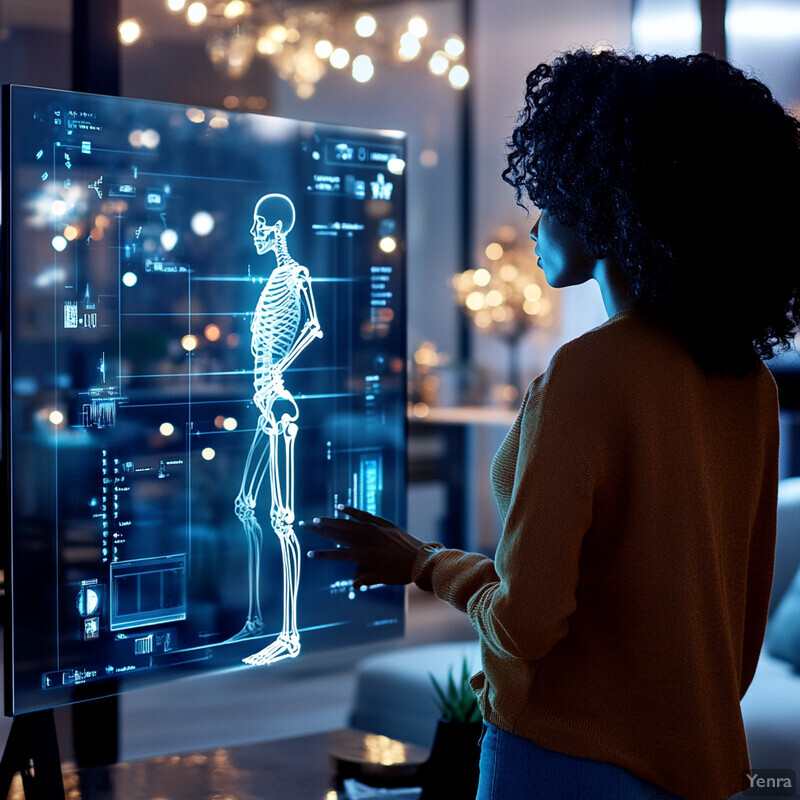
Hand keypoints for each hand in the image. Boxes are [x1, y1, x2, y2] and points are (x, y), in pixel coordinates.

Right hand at [304, 506, 422, 588]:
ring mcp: (374, 530)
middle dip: (320, 531)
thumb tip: (353, 584)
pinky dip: (351, 511)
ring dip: (332, 520)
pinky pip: (364, 515)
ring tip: (318, 519)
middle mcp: (366, 540)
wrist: (421, 560)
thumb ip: (364, 580)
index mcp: (363, 556)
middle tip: (305, 526)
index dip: (323, 554)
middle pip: (338, 534)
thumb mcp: (380, 579)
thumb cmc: (400, 573)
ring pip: (348, 523)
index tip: (310, 553)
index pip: (338, 554)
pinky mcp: (382, 523)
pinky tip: (340, 507)